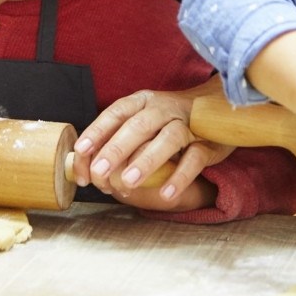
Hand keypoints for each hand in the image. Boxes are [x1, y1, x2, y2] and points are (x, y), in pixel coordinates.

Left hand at [73, 85, 232, 211]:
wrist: (214, 109)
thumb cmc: (166, 122)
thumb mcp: (141, 121)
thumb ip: (117, 138)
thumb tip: (87, 167)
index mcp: (141, 102)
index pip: (115, 113)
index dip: (97, 131)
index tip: (81, 151)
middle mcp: (162, 108)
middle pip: (138, 126)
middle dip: (116, 149)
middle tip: (99, 172)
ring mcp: (186, 124)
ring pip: (167, 139)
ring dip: (146, 161)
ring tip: (128, 182)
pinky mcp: (207, 143)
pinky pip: (194, 158)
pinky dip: (180, 176)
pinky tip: (166, 193)